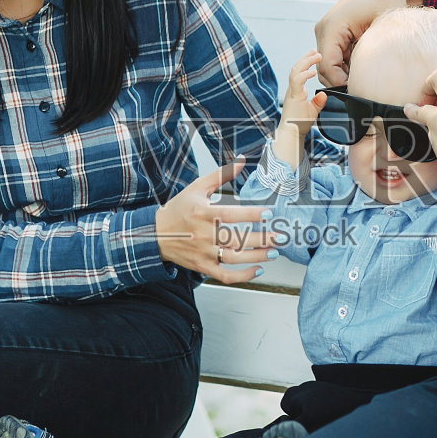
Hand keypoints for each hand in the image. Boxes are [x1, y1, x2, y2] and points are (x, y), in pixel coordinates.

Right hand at [154, 160, 278, 283]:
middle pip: (237, 239)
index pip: (231, 214)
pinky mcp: (203, 267)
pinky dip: (242, 276)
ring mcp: (203, 253)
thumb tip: (240, 161)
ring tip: (274, 252)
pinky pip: (225, 275)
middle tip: (281, 237)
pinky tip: (258, 270)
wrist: (155, 234)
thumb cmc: (178, 209)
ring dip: (256, 257)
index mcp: (203, 213)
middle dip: (262, 239)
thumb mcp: (196, 188)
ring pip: (234, 258)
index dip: (251, 214)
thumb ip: (220, 175)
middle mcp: (204, 234)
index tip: (269, 213)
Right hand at [273, 50, 327, 165]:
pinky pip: (297, 81)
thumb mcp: (313, 110)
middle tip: (315, 50)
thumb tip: (324, 94)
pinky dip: (305, 74)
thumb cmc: (300, 123)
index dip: (306, 62)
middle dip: (306, 57)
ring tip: (316, 56)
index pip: (299, 71)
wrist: (292, 133)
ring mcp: (292, 92)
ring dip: (306, 62)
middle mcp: (292, 88)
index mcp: (296, 90)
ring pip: (295, 71)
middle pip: (297, 67)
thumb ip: (318, 102)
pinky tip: (312, 71)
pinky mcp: (293, 96)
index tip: (314, 54)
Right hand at [314, 0, 425, 86]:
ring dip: (344, 74)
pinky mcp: (332, 34)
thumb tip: (363, 83)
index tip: (360, 89)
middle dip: (341, 81)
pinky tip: (362, 65)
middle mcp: (324, 29)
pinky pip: (333, 57)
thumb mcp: (380, 31)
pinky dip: (345, 66)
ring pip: (328, 65)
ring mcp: (326, 31)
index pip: (327, 66)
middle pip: (324, 68)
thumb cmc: (387, 3)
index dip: (341, 82)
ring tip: (365, 76)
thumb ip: (368, 57)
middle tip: (364, 87)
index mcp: (332, 27)